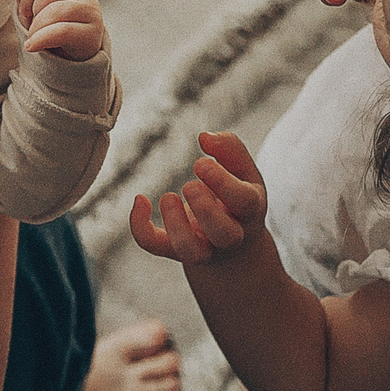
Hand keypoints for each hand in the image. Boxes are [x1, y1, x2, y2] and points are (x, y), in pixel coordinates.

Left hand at [12, 0, 105, 60]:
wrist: (70, 58)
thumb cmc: (50, 27)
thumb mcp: (32, 7)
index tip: (26, 10)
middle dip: (30, 13)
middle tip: (31, 27)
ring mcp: (91, 11)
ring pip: (55, 11)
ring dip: (36, 28)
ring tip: (34, 38)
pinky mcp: (92, 33)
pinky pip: (62, 31)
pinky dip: (41, 39)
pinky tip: (31, 46)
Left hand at [128, 131, 267, 266]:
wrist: (233, 242)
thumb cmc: (236, 197)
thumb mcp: (243, 172)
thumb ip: (230, 149)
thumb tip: (205, 137)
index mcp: (249, 210)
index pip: (244, 201)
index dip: (223, 183)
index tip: (199, 163)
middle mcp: (230, 235)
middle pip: (224, 235)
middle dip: (206, 210)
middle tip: (189, 185)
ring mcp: (204, 248)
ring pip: (192, 252)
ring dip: (176, 226)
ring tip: (168, 197)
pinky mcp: (176, 250)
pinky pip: (157, 246)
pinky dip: (141, 228)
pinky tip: (140, 201)